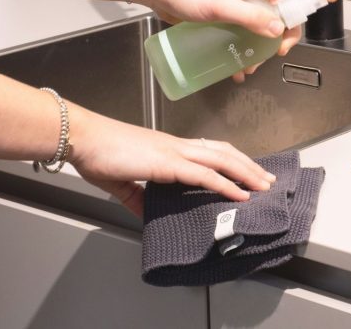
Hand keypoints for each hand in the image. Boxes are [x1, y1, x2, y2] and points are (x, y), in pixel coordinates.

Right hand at [69, 105, 275, 216]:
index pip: (209, 150)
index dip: (232, 160)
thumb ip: (136, 197)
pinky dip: (226, 184)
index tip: (247, 171)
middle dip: (248, 166)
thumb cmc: (97, 153)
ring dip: (246, 173)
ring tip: (263, 186)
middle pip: (224, 152)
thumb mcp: (121, 181)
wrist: (83, 138)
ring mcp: (174, 152)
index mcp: (168, 148)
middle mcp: (176, 146)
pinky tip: (239, 194)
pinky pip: (205, 174)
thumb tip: (146, 213)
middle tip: (267, 179)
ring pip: (222, 160)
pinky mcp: (167, 162)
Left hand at [131, 0, 338, 66]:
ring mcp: (238, 4)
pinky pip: (245, 35)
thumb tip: (277, 29)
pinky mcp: (225, 18)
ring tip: (253, 63)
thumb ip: (249, 17)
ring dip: (264, 46)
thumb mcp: (218, 5)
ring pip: (265, 25)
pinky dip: (245, 52)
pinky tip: (236, 67)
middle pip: (284, 8)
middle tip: (278, 49)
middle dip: (287, 31)